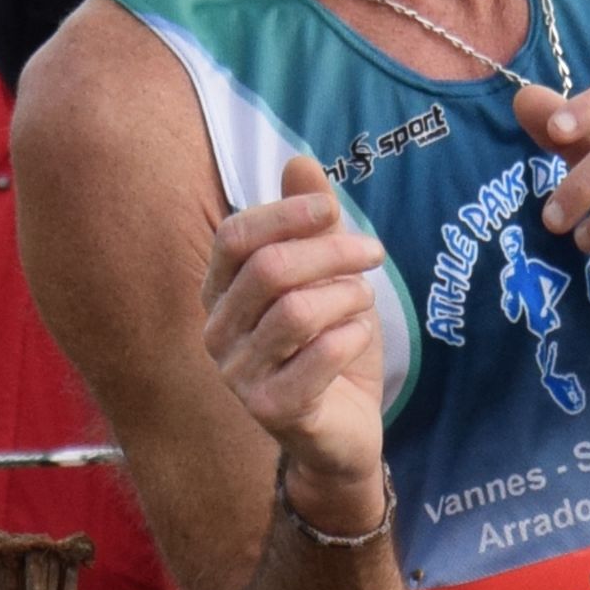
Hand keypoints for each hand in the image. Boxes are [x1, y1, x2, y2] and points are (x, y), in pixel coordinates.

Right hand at [201, 167, 390, 530]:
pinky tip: (357, 338)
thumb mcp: (325, 276)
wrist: (346, 429)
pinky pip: (319, 356)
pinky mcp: (271, 409)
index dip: (284, 215)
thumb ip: (310, 222)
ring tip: (361, 302)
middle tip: (372, 252)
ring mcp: (238, 375)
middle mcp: (217, 332)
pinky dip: (351, 336)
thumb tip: (299, 160)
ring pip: (297, 311)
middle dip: (331, 252)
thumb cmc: (331, 346)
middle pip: (270, 269)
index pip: (235, 237)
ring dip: (345, 296)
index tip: (332, 210)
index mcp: (221, 292)